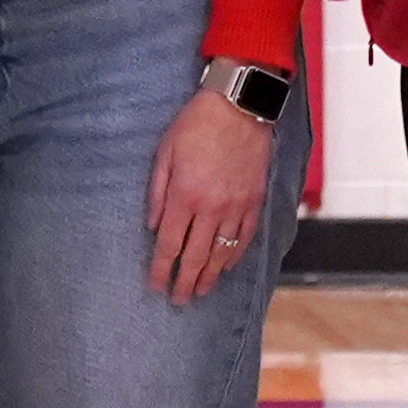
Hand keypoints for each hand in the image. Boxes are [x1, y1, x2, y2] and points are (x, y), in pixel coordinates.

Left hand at [145, 87, 276, 303]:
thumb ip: (157, 193)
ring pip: (221, 252)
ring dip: (209, 275)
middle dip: (184, 281)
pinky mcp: (254, 200)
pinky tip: (225, 267)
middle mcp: (211, 207)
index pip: (169, 244)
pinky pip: (244, 237)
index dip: (160, 269)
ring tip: (200, 291)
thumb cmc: (197, 125)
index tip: (154, 285)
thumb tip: (153, 226)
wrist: (239, 107)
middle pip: (195, 255)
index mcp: (184, 195)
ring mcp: (236, 206)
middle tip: (178, 300)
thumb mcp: (164, 153)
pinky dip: (233, 256)